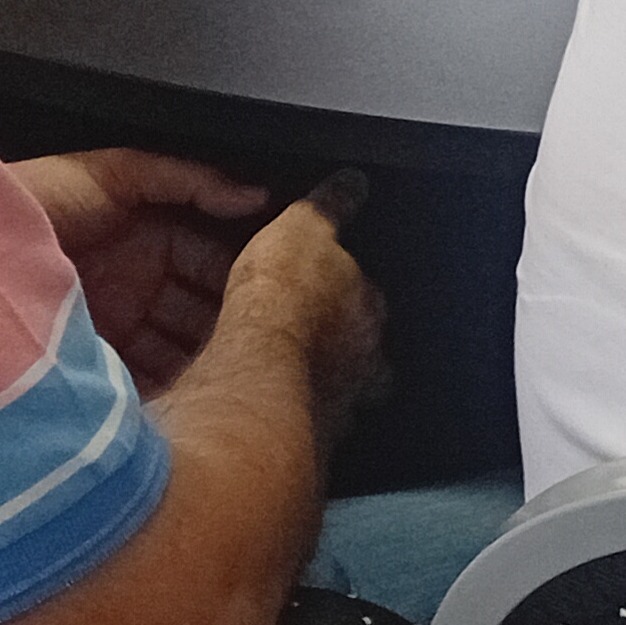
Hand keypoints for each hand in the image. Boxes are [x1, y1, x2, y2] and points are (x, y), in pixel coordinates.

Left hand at [13, 149, 269, 392]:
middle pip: (203, 309)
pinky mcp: (95, 368)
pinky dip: (174, 389)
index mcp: (145, 240)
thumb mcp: (112, 174)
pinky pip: (147, 383)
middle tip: (262, 330)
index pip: (211, 258)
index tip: (274, 281)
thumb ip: (188, 179)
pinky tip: (196, 390)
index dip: (243, 270)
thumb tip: (254, 192)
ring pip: (183, 350)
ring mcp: (116, 330)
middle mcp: (135, 287)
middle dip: (232, 319)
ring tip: (235, 365)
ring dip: (208, 358)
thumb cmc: (27, 205)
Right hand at [223, 170, 389, 432]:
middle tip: (308, 343)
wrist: (253, 367)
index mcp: (368, 313)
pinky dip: (280, 417)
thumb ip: (330, 208)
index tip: (330, 294)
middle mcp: (361, 366)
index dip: (350, 297)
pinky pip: (295, 427)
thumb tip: (352, 183)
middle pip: (361, 358)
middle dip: (339, 352)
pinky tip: (259, 411)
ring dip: (312, 388)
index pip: (372, 303)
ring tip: (282, 380)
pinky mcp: (299, 440)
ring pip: (334, 397)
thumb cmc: (285, 300)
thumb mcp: (304, 228)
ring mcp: (335, 408)